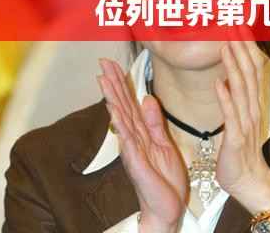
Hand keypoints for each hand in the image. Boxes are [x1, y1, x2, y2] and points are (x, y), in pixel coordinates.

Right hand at [97, 59, 186, 232]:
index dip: (122, 83)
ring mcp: (132, 149)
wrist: (166, 208)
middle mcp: (133, 137)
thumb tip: (147, 98)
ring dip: (113, 97)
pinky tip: (114, 110)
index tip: (114, 65)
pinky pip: (128, 139)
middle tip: (103, 62)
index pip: (130, 102)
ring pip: (121, 117)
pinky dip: (121, 124)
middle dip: (113, 82)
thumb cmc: (163, 178)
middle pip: (122, 104)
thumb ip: (155, 121)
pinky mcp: (136, 161)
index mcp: (141, 132)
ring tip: (104, 79)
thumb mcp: (164, 143)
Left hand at [215, 25, 269, 214]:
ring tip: (226, 45)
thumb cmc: (240, 149)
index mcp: (252, 102)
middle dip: (241, 47)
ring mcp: (245, 123)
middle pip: (248, 72)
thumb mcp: (240, 118)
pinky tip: (218, 83)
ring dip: (233, 65)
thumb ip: (237, 97)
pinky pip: (230, 116)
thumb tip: (226, 77)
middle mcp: (252, 108)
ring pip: (241, 89)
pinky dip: (225, 99)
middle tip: (233, 24)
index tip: (239, 25)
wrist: (249, 182)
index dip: (246, 46)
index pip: (251, 68)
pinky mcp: (236, 139)